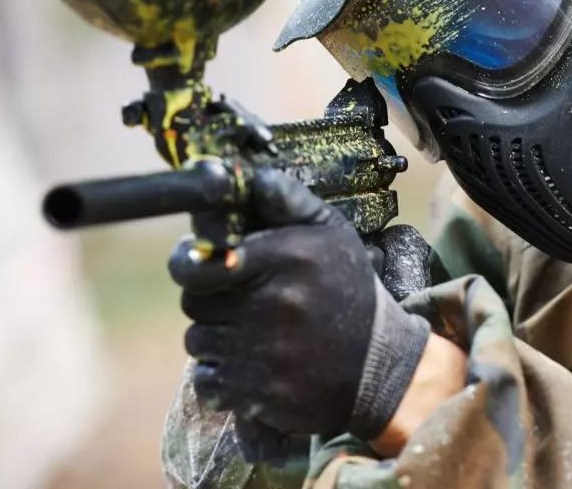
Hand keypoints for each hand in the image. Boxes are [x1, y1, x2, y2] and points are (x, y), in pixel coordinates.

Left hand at [168, 168, 430, 441]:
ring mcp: (263, 353)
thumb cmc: (348, 290)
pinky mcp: (256, 394)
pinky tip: (254, 365)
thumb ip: (288, 200)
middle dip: (210, 299)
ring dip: (216, 337)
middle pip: (194, 302)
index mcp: (287, 257)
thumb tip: (249, 176)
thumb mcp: (331, 234)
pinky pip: (208, 382)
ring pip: (198, 341)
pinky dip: (223, 376)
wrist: (379, 365)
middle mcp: (273, 303)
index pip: (201, 261)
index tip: (202, 266)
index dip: (192, 263)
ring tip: (253, 332)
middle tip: (239, 298)